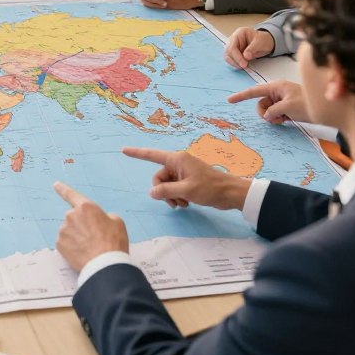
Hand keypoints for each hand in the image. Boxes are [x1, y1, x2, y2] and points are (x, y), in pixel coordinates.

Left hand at [53, 181, 127, 272]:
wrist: (105, 265)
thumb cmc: (113, 243)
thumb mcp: (117, 223)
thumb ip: (105, 216)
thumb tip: (101, 219)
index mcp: (86, 207)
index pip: (71, 195)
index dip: (63, 189)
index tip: (55, 184)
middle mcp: (71, 216)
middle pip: (74, 218)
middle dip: (81, 226)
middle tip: (94, 238)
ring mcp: (63, 230)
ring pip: (69, 231)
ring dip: (76, 237)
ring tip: (90, 248)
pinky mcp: (59, 244)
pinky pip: (65, 243)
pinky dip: (71, 247)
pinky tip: (82, 253)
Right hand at [122, 147, 250, 210]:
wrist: (231, 194)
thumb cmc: (210, 188)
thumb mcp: (187, 190)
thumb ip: (166, 191)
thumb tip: (151, 193)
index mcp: (177, 159)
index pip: (152, 155)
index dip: (137, 153)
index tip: (123, 150)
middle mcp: (178, 164)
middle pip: (159, 177)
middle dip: (163, 191)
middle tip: (173, 202)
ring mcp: (183, 173)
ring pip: (166, 185)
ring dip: (170, 196)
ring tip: (182, 204)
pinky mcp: (188, 181)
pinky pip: (174, 188)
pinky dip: (177, 197)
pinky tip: (185, 203)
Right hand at [223, 27, 275, 68]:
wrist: (265, 42)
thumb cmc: (263, 40)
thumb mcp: (260, 42)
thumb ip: (252, 48)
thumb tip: (245, 56)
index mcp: (239, 33)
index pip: (232, 46)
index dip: (237, 56)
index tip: (244, 64)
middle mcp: (233, 39)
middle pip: (228, 52)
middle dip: (236, 60)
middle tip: (244, 66)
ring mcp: (232, 46)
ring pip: (228, 56)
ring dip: (235, 63)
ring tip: (244, 66)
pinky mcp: (234, 52)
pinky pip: (231, 59)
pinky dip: (235, 64)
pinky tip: (241, 65)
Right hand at [227, 80, 305, 123]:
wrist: (328, 110)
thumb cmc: (308, 104)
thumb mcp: (288, 107)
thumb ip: (273, 110)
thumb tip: (266, 115)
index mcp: (276, 86)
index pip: (254, 91)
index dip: (241, 96)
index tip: (229, 100)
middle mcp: (278, 91)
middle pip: (261, 103)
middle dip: (265, 112)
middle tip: (275, 117)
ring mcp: (282, 99)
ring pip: (267, 110)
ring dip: (272, 117)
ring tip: (284, 119)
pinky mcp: (287, 107)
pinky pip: (275, 113)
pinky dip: (278, 118)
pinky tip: (287, 120)